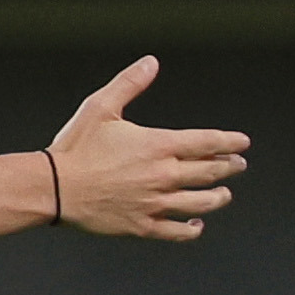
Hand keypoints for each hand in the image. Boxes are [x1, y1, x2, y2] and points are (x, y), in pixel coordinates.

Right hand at [50, 58, 246, 239]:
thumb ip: (129, 84)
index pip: (208, 142)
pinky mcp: (141, 225)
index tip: (241, 143)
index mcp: (157, 146)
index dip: (230, 142)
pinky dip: (192, 228)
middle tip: (238, 165)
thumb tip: (151, 63)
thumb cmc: (74, 149)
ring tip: (224, 194)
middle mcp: (163, 175)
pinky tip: (196, 223)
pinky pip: (176, 231)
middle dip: (230, 167)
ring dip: (219, 197)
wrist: (52, 188)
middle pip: (211, 172)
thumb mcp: (100, 108)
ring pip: (201, 202)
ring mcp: (154, 202)